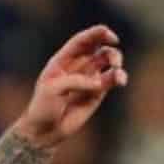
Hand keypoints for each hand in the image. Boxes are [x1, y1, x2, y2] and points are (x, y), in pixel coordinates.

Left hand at [14, 25, 127, 147]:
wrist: (44, 130)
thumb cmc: (43, 107)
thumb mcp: (53, 90)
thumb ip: (75, 82)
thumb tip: (98, 83)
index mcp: (64, 59)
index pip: (83, 41)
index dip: (97, 34)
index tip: (108, 34)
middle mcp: (79, 66)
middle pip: (100, 48)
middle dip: (110, 50)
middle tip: (114, 61)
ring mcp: (89, 79)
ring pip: (109, 62)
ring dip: (117, 62)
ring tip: (117, 73)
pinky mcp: (97, 93)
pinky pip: (112, 80)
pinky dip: (119, 77)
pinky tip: (120, 80)